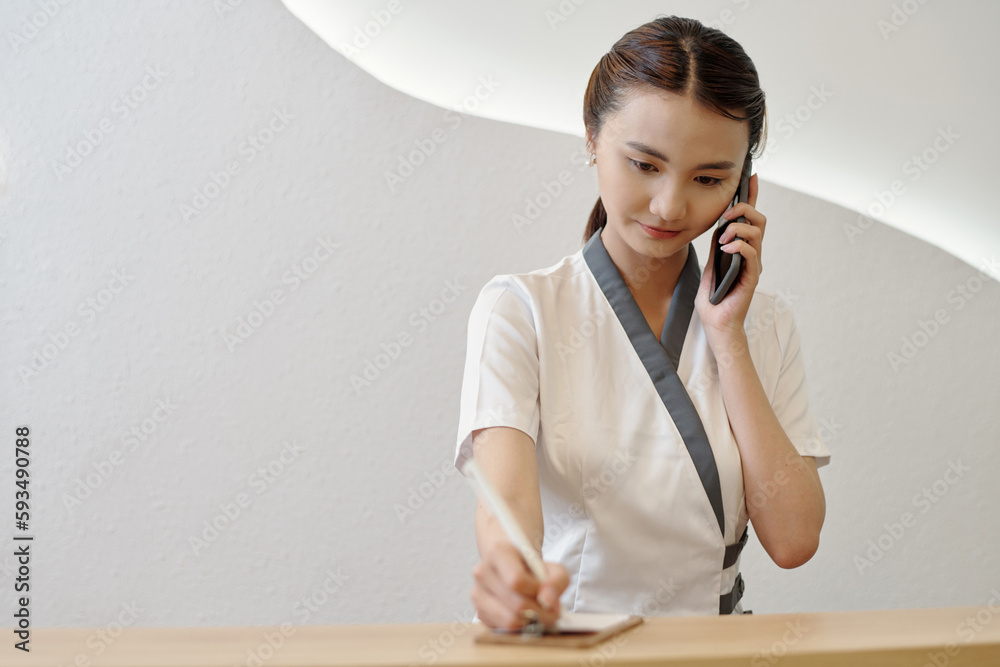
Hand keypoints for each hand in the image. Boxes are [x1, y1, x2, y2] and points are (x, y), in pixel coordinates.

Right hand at [471, 540, 568, 629]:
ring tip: (540, 615)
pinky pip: (502, 629)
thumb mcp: (553, 568)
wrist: (512, 567)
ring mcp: (477, 593)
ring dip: (530, 622)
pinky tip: (525, 616)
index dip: (537, 592)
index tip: (547, 593)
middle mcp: (483, 572)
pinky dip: (519, 627)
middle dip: (540, 613)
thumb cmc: (532, 567)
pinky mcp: (479, 611)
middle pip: (515, 604)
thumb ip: (557, 582)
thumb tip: (547, 601)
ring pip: (508, 620)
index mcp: (498, 552)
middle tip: (552, 613)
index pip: (516, 580)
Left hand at [695, 172, 766, 345]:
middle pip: (759, 221)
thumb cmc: (713, 299)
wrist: (716, 323)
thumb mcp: (711, 265)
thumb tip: (717, 227)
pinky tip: (727, 249)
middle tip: (726, 215)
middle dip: (744, 210)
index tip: (751, 176)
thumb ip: (716, 248)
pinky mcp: (751, 278)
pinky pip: (752, 254)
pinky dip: (740, 246)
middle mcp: (752, 255)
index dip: (752, 196)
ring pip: (757, 234)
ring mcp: (753, 266)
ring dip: (738, 229)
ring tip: (723, 238)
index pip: (750, 219)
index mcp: (742, 250)